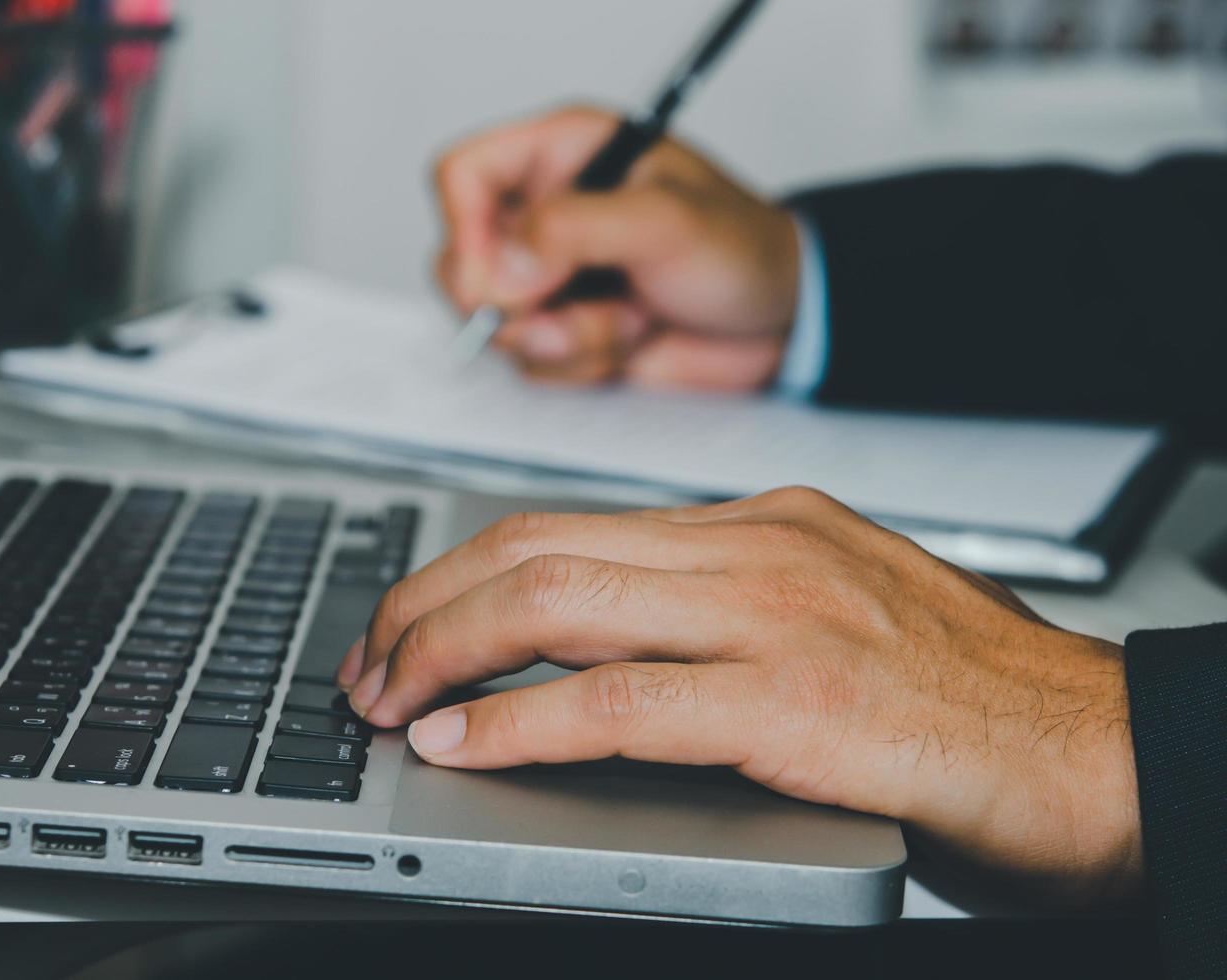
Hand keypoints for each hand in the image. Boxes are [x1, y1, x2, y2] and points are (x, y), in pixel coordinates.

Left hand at [337, 488, 1142, 905]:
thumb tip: (602, 656)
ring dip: (445, 654)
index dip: (463, 575)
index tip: (411, 624)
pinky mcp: (794, 699)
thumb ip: (719, 618)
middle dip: (426, 608)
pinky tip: (460, 742)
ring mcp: (775, 615)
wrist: (1099, 750)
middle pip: (536, 549)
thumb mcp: (826, 621)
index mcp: (760, 525)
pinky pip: (620, 701)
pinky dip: (520, 722)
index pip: (567, 526)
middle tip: (365, 665)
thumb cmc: (965, 700)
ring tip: (383, 700)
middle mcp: (757, 548)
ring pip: (557, 606)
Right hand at [433, 105, 801, 389]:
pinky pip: (531, 364)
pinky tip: (631, 340)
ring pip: (496, 325)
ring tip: (628, 320)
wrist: (783, 323)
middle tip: (563, 313)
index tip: (497, 279)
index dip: (465, 229)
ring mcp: (551, 281)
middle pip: (460, 262)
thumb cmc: (744, 248)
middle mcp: (545, 216)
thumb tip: (501, 268)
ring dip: (562, 338)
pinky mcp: (565, 333)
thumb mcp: (665, 221)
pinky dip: (580, 364)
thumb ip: (575, 230)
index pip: (463, 177)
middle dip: (512, 305)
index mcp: (563, 156)